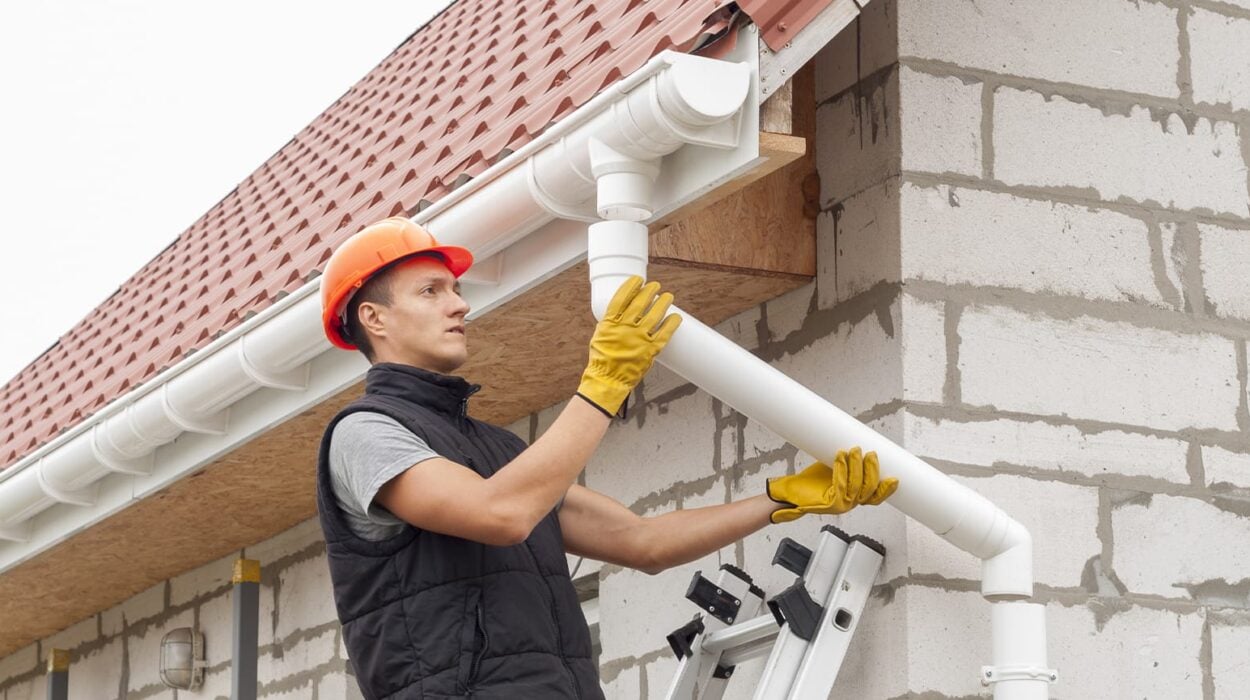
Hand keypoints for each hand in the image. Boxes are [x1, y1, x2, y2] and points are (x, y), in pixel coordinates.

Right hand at [577, 276, 681, 415]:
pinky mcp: (650, 350)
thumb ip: (610, 323)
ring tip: (668, 296)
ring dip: (663, 303)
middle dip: (650, 291)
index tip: (639, 280)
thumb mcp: (600, 335)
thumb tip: (621, 311)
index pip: (622, 298)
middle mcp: (626, 328)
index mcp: (610, 323)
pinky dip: (671, 323)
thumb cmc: (602, 359)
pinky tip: (675, 316)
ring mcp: (639, 338)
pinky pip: (665, 333)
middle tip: (656, 285)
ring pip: (655, 315)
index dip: (632, 286)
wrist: (608, 379)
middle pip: (641, 303)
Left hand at [766, 447, 897, 522]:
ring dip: (858, 466)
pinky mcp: (831, 503)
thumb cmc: (812, 481)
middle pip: (869, 489)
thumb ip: (848, 461)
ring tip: (855, 450)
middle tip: (871, 453)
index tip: (895, 478)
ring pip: (857, 486)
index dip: (887, 489)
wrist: (791, 492)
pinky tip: (840, 456)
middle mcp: (850, 503)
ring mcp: (842, 505)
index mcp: (854, 497)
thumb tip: (858, 441)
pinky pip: (840, 484)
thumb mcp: (835, 468)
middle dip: (872, 470)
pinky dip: (842, 468)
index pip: (876, 496)